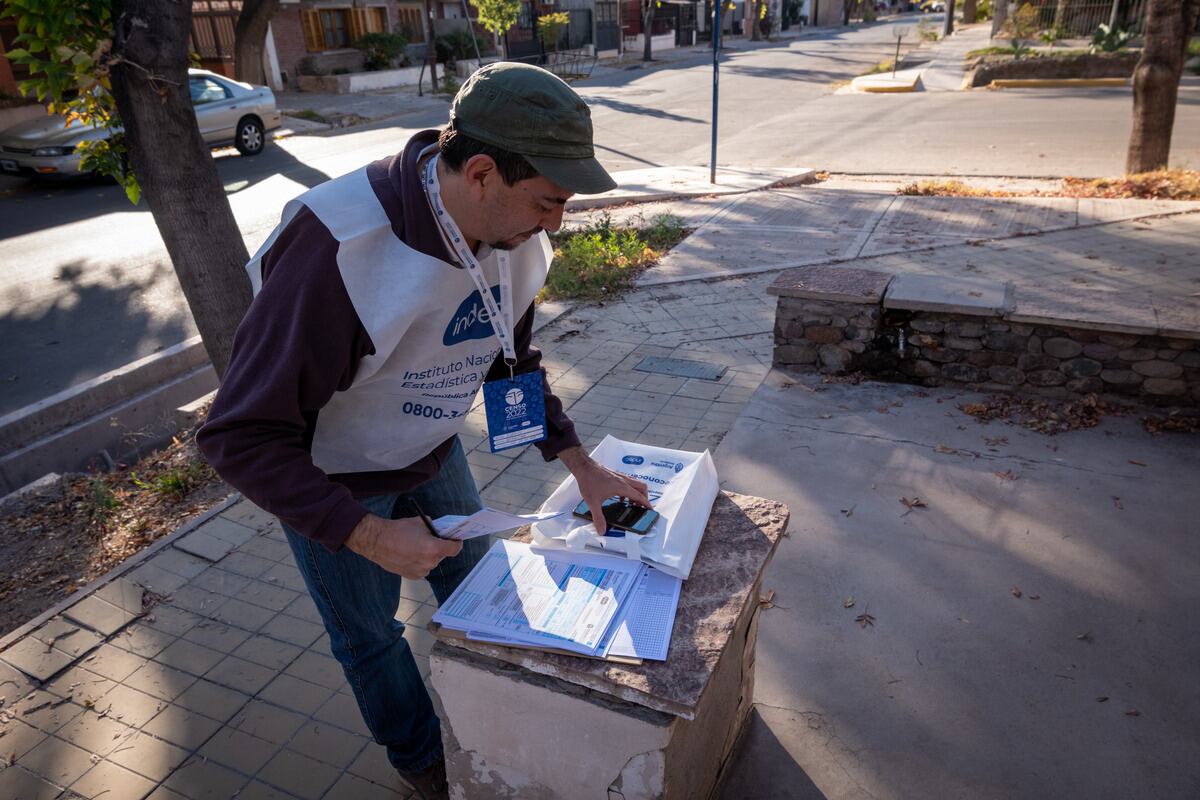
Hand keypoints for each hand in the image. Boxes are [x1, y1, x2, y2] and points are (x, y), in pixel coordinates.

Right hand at [344, 514, 462, 577]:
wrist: (377, 542)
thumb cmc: (398, 530)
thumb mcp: (420, 523)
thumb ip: (434, 528)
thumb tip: (440, 531)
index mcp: (434, 548)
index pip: (455, 549)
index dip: (456, 543)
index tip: (455, 540)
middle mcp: (429, 562)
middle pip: (442, 555)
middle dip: (438, 547)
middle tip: (430, 540)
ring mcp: (421, 571)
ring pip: (431, 562)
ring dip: (428, 556)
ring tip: (416, 547)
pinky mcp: (412, 576)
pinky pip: (422, 568)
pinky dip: (419, 562)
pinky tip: (409, 554)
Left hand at [558, 446, 651, 536]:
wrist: (584, 467)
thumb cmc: (589, 481)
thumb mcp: (593, 502)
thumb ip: (598, 518)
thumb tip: (602, 530)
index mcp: (622, 487)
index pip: (639, 496)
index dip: (646, 504)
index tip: (650, 510)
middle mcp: (624, 481)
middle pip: (642, 488)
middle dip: (644, 498)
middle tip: (641, 507)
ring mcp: (620, 477)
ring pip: (636, 484)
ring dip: (637, 493)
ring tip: (631, 503)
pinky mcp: (616, 475)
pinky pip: (628, 482)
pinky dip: (629, 490)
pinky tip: (620, 497)